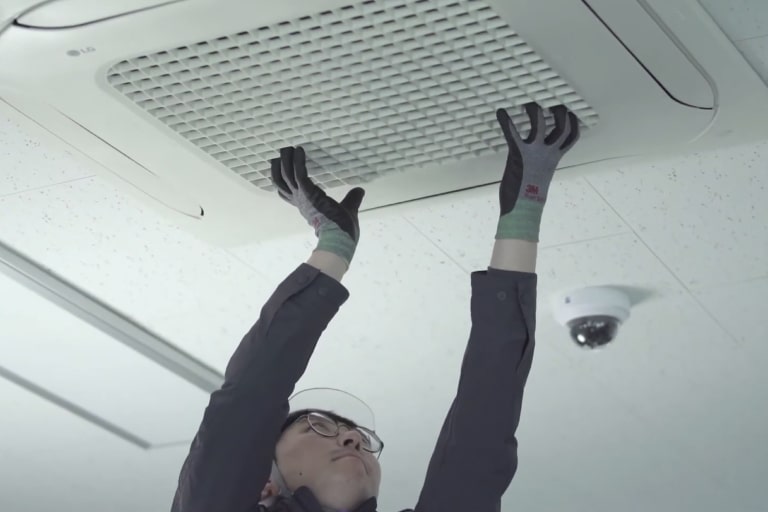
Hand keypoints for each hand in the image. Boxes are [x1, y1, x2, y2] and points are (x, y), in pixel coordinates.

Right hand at [271, 146, 364, 265]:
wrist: (339, 238)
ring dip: (285, 160)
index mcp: (306, 207)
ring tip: (287, 148)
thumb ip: (352, 199)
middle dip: (279, 167)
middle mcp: (300, 202)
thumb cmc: (341, 230)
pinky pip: (299, 173)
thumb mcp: (347, 210)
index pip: (287, 194)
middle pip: (281, 182)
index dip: (282, 182)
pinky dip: (297, 161)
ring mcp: (303, 197)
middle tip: (280, 154)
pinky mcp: (308, 192)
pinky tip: (299, 150)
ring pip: (286, 175)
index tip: (281, 170)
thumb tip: (360, 191)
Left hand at [494, 103, 580, 241]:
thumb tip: (536, 164)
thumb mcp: (540, 177)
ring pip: (540, 124)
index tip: (570, 112)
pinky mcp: (518, 154)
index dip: (573, 123)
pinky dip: (506, 121)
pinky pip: (512, 134)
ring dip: (534, 111)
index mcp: (554, 159)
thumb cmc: (529, 198)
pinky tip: (500, 112)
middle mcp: (548, 153)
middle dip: (560, 112)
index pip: (571, 137)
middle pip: (562, 127)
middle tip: (553, 103)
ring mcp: (534, 153)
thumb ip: (540, 165)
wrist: (523, 210)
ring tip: (528, 103)